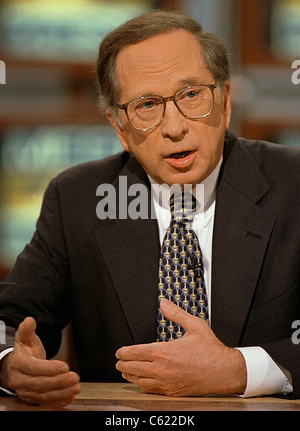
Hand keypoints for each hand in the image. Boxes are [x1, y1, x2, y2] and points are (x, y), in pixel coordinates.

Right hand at [0, 317, 80, 406]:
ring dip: (62, 392)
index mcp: (18, 364)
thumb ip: (27, 330)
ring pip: (45, 395)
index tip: (65, 366)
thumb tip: (30, 320)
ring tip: (76, 387)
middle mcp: (21, 381)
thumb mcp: (24, 339)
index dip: (49, 368)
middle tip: (75, 377)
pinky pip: (47, 402)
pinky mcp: (34, 400)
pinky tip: (71, 396)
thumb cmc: (24, 352)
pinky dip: (59, 401)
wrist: (14, 370)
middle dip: (59, 381)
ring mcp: (27, 392)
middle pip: (40, 384)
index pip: (33, 368)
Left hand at [116, 300, 246, 396]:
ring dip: (130, 375)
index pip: (136, 352)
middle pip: (134, 367)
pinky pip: (151, 390)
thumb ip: (176, 314)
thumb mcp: (195, 325)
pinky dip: (143, 385)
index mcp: (165, 352)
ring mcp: (167, 382)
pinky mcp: (173, 392)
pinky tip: (142, 382)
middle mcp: (163, 369)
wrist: (224, 371)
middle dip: (123, 364)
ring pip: (140, 381)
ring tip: (126, 371)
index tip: (119, 351)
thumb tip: (164, 303)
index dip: (124, 352)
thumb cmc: (211, 350)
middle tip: (118, 362)